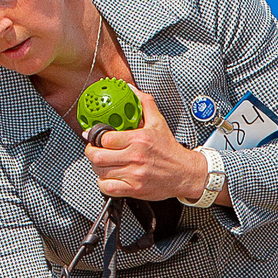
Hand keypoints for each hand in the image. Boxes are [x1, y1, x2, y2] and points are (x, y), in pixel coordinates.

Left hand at [87, 89, 209, 202]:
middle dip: (92, 153)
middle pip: (97, 156)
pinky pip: (108, 188)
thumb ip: (143, 103)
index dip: (96, 138)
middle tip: (95, 151)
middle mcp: (136, 157)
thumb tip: (130, 88)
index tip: (95, 138)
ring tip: (105, 164)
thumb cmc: (170, 150)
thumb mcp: (158, 122)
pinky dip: (105, 184)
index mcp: (139, 139)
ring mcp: (134, 174)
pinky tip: (111, 178)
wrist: (185, 173)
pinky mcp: (134, 189)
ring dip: (98, 168)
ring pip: (100, 172)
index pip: (104, 138)